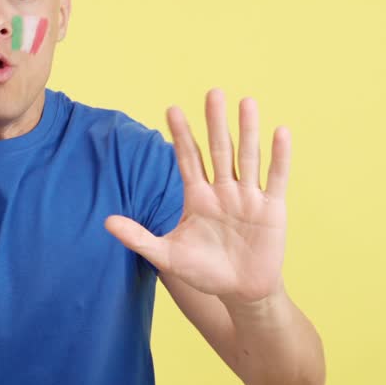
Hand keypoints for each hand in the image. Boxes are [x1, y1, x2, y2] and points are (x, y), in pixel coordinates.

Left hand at [105, 89, 289, 304]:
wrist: (240, 292)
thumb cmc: (203, 272)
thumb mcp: (167, 256)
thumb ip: (138, 237)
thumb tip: (105, 222)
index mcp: (197, 197)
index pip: (187, 158)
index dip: (181, 135)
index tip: (171, 109)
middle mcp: (223, 190)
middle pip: (219, 149)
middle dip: (215, 122)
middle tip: (213, 92)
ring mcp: (248, 197)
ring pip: (247, 157)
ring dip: (248, 130)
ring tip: (246, 102)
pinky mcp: (271, 209)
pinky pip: (275, 178)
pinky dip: (279, 156)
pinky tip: (280, 132)